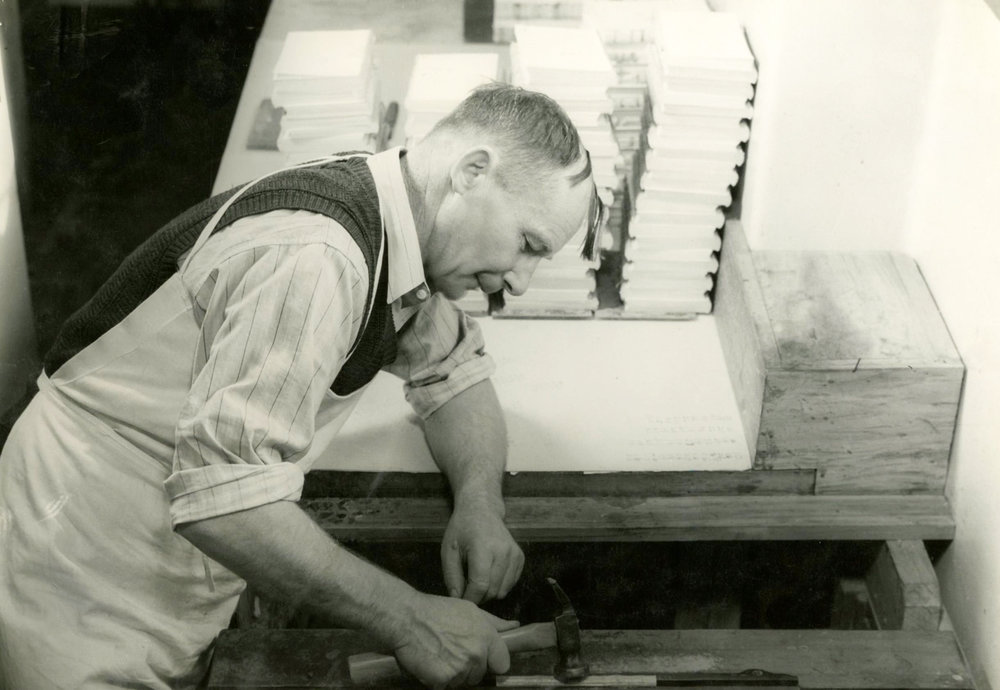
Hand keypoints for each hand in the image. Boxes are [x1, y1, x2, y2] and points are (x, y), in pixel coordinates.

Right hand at [393, 593, 517, 687]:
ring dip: (451, 674)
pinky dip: (436, 680)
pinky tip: (429, 663)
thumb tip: (515, 626)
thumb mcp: (469, 609)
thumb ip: (494, 622)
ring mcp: (461, 669)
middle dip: (467, 668)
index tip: (482, 659)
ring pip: (461, 682)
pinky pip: (444, 687)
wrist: (406, 618)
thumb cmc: (436, 611)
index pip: (502, 663)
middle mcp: (477, 654)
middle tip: (451, 652)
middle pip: (479, 674)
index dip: (491, 662)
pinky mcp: (443, 680)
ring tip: (438, 655)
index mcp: (486, 636)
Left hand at [441, 502, 524, 602]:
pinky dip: (499, 586)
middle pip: (492, 591)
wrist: (481, 510)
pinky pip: (510, 584)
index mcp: (483, 548)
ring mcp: (514, 554)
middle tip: (466, 588)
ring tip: (476, 580)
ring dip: (488, 593)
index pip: (480, 585)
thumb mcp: (448, 551)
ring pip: (502, 591)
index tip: (460, 599)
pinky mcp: (520, 558)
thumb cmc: (462, 530)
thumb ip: (452, 576)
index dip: (469, 598)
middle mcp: (503, 551)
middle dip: (477, 597)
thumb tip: (457, 599)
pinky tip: (488, 574)